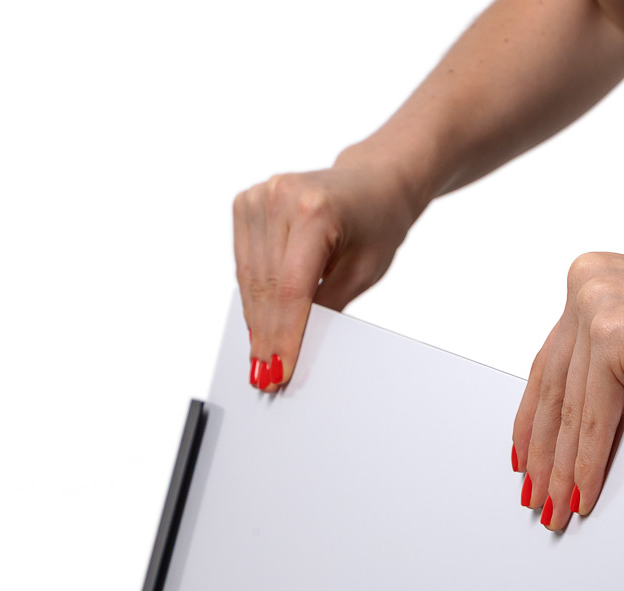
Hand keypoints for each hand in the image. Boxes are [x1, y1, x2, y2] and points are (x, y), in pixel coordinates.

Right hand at [233, 153, 422, 391]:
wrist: (374, 181)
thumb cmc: (378, 223)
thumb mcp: (364, 271)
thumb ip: (329, 306)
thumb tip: (298, 346)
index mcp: (314, 211)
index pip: (291, 289)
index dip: (283, 336)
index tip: (280, 371)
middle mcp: (280, 197)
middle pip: (266, 287)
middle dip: (267, 336)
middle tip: (266, 376)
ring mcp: (259, 196)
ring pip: (250, 278)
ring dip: (256, 322)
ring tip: (260, 360)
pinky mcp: (246, 202)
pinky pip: (245, 263)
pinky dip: (253, 296)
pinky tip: (259, 325)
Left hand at [511, 251, 623, 529]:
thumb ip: (608, 402)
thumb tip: (575, 450)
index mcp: (590, 283)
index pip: (550, 367)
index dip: (535, 423)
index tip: (527, 460)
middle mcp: (586, 284)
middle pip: (550, 388)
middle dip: (543, 453)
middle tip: (537, 496)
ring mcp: (596, 303)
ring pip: (567, 407)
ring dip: (561, 468)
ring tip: (556, 507)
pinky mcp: (613, 331)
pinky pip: (593, 415)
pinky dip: (588, 462)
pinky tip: (583, 493)